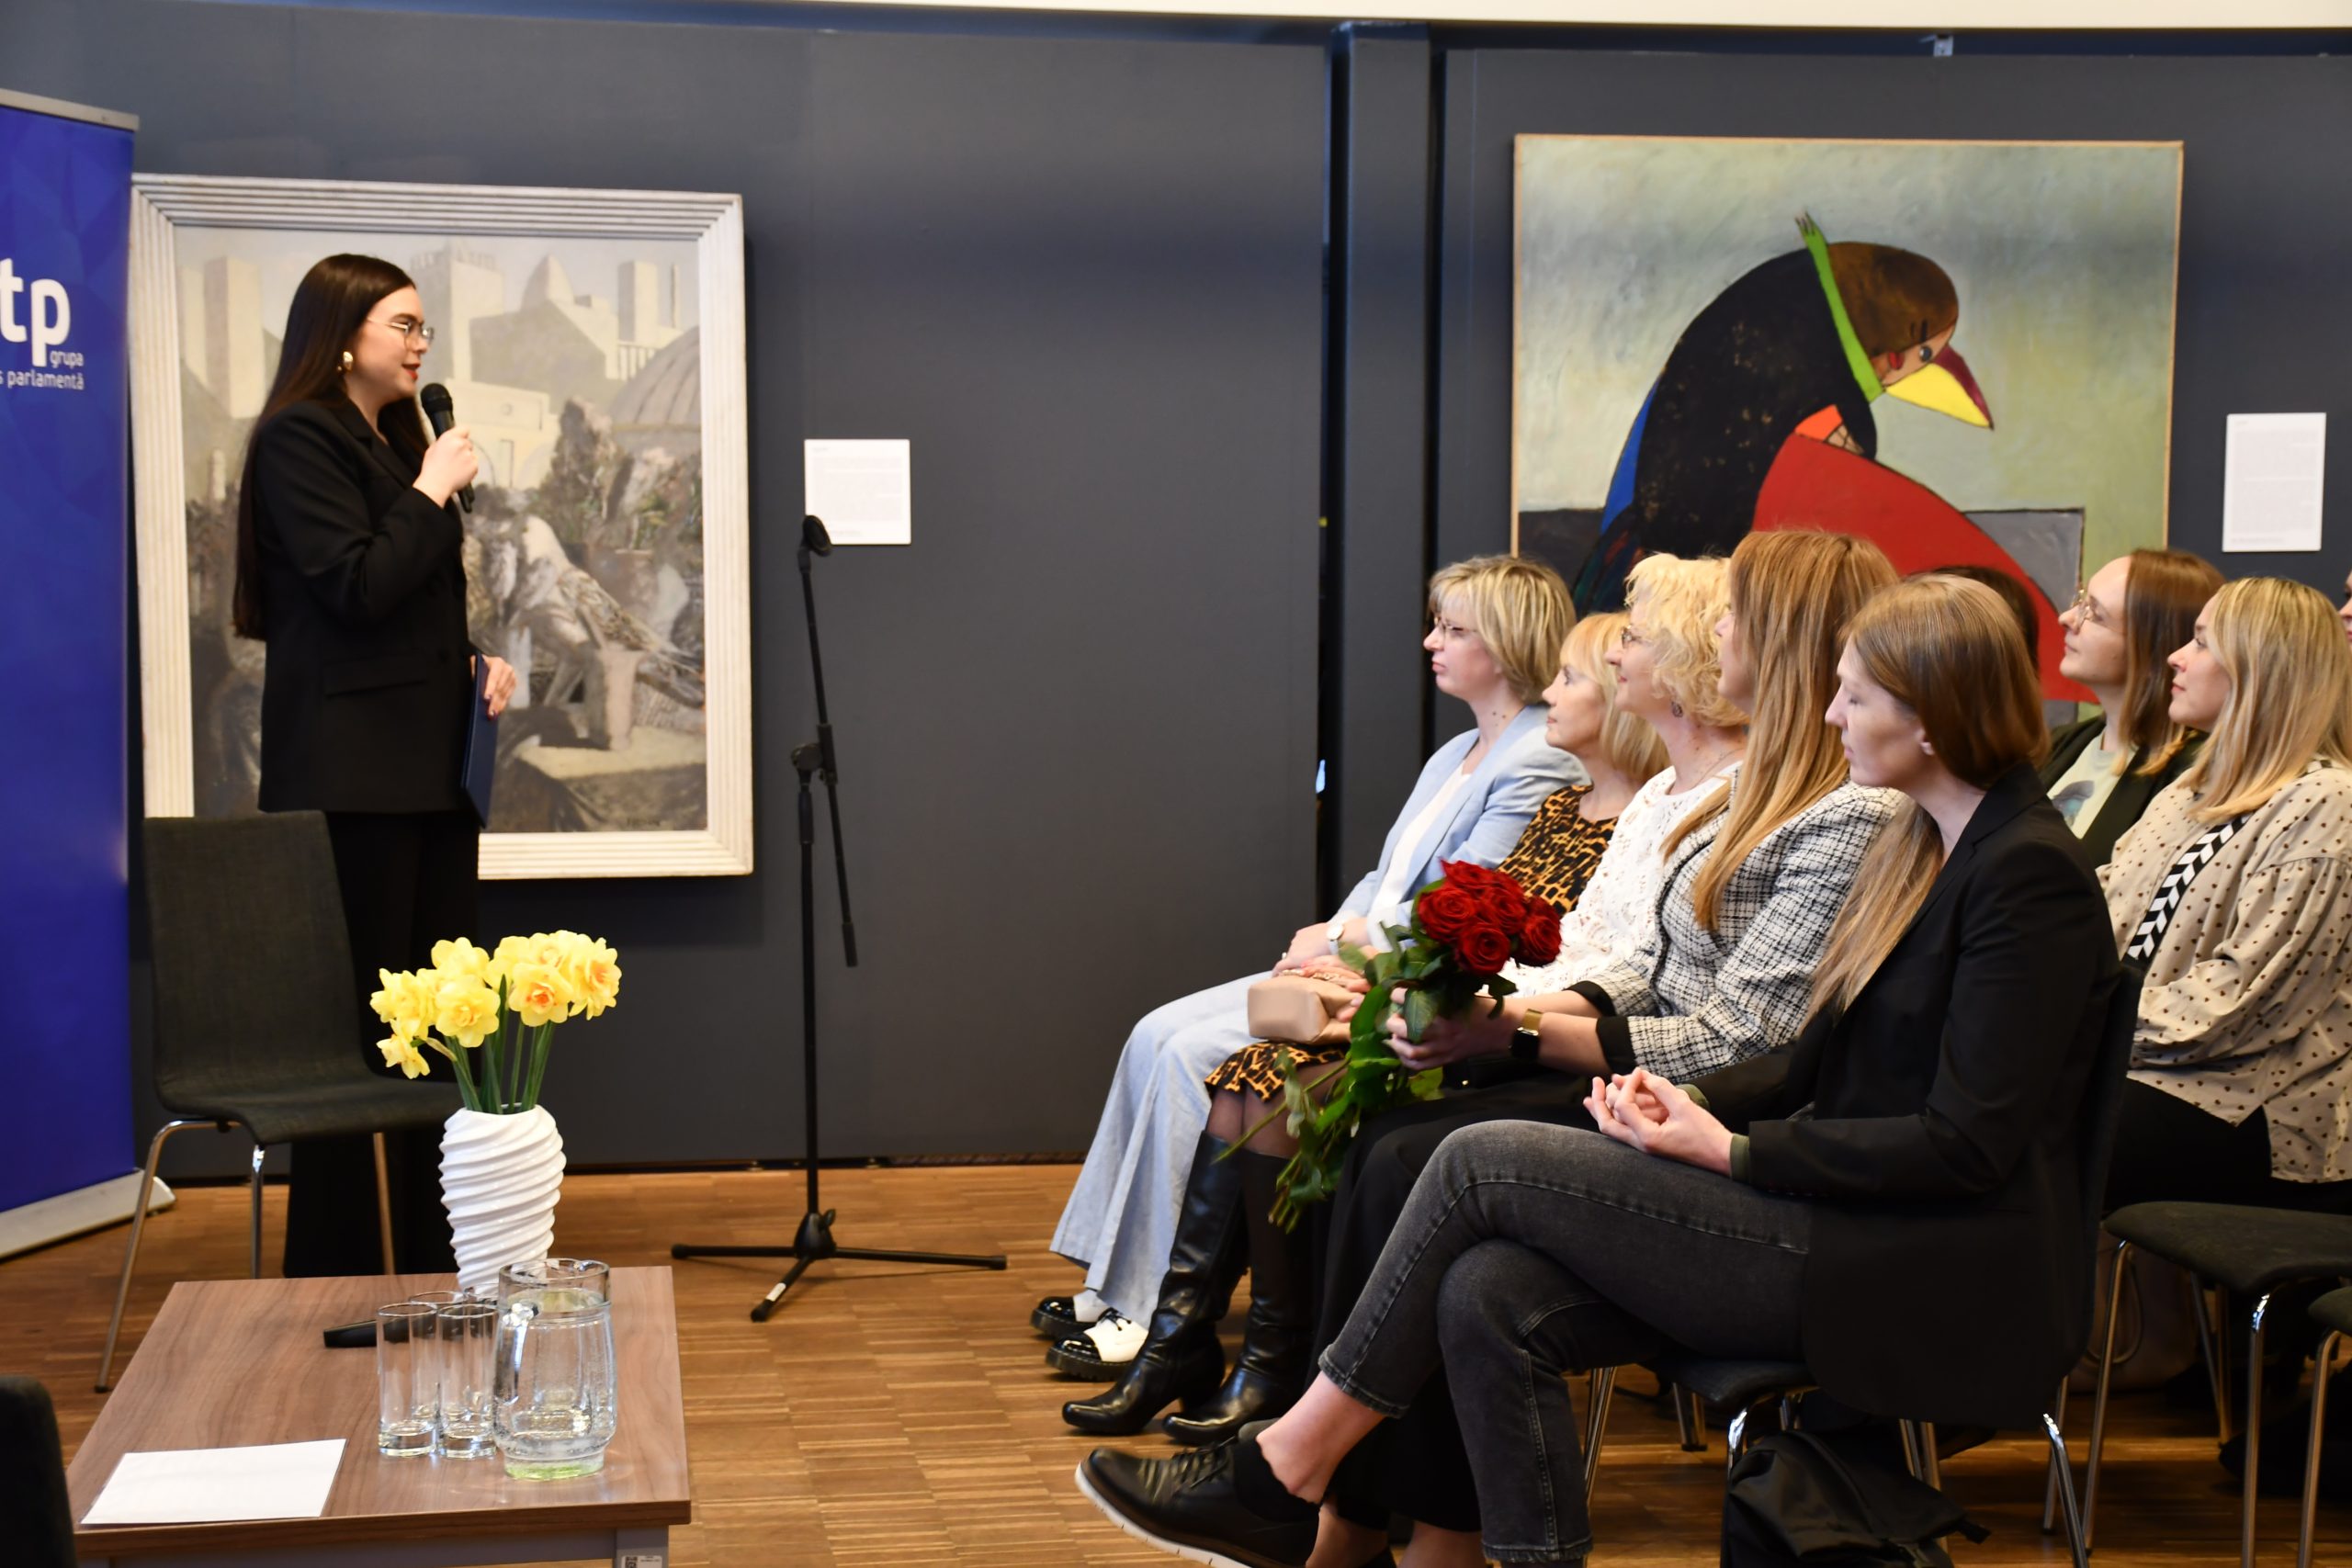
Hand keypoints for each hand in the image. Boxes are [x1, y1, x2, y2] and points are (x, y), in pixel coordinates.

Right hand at [415, 425, 477, 506]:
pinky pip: (474, 464)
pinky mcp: (475, 466)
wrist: (436, 484)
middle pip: (468, 443)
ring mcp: (469, 455)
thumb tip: (451, 439)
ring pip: (471, 454)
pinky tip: (460, 473)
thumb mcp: (433, 448)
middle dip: (463, 448)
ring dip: (466, 458)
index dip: (462, 434)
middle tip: (454, 458)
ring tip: (456, 467)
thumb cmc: (431, 467)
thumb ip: (445, 441)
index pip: (464, 429)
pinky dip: (469, 468)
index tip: (460, 439)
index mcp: (450, 438)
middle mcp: (462, 444)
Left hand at [474, 654, 518, 717]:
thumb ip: (474, 672)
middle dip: (493, 701)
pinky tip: (496, 711)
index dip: (490, 689)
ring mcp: (512, 677)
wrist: (488, 663)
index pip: (494, 678)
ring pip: (504, 694)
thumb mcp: (474, 665)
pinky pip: (508, 697)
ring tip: (491, 714)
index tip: (486, 699)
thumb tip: (475, 685)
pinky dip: (501, 704)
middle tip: (488, 712)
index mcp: (498, 663)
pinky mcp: (514, 684)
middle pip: (500, 688)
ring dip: (498, 705)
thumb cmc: (478, 665)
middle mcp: (507, 669)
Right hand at [1276, 923, 1334, 973]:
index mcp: (1293, 958)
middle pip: (1289, 957)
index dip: (1276, 972)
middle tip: (1305, 964)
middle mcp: (1292, 948)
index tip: (1275, 976)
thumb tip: (1301, 972)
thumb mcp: (1316, 968)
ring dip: (1301, 951)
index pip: (1279, 966)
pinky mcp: (1302, 931)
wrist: (1335, 938)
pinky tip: (1313, 943)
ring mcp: (1297, 939)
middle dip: (1295, 961)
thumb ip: (1306, 970)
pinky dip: (1304, 942)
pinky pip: (1300, 939)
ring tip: (1313, 952)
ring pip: (1295, 948)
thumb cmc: (1328, 955)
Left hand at [1385, 989, 1510, 1072]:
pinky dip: (1407, 1061)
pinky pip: (1421, 1066)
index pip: (1412, 1001)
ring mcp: (1444, 1048)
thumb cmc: (1481, 1007)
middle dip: (1393, 1023)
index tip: (1395, 993)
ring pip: (1411, 1052)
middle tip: (1392, 1017)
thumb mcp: (1460, 994)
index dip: (1398, 995)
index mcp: (1445, 1011)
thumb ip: (1437, 993)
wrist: (1501, 1028)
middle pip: (1406, 1030)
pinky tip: (1402, 1052)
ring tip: (1394, 1037)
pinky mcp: (1446, 1059)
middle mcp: (1442, 1032)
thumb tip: (1413, 988)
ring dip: (1397, 1045)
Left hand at [1584, 1068, 1733, 1174]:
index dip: (1628, 1085)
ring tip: (1595, 1091)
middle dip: (1599, 1101)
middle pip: (1606, 1124)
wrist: (1722, 1157)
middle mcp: (1641, 1145)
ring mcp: (1645, 1147)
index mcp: (1648, 1137)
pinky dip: (1617, 1117)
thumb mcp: (1684, 1106)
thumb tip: (1642, 1075)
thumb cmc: (1707, 1134)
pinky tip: (1612, 1105)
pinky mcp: (1651, 1144)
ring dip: (1603, 1109)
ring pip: (1613, 1129)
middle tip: (1596, 1081)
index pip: (1623, 1107)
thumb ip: (1661, 1089)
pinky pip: (1626, 1130)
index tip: (1640, 1072)